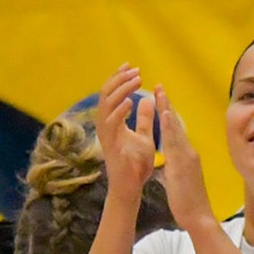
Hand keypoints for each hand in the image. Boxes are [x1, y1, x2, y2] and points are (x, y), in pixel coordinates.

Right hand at [95, 66, 156, 192]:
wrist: (132, 188)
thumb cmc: (136, 165)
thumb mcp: (144, 136)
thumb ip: (144, 119)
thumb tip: (147, 99)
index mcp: (113, 122)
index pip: (111, 94)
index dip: (119, 78)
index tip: (131, 66)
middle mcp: (106, 126)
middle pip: (106, 94)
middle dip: (119, 79)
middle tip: (135, 70)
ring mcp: (106, 135)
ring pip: (107, 105)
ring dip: (121, 91)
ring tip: (135, 81)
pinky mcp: (110, 146)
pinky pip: (111, 124)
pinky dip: (120, 111)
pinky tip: (130, 102)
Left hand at [153, 87, 214, 230]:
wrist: (199, 216)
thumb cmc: (188, 202)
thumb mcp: (176, 182)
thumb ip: (170, 171)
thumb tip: (163, 168)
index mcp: (186, 156)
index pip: (175, 131)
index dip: (167, 114)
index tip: (161, 99)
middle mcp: (188, 152)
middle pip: (176, 124)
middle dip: (167, 104)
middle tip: (159, 86)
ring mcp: (187, 156)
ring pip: (175, 128)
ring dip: (167, 109)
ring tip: (160, 92)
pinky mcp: (184, 163)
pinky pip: (174, 141)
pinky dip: (168, 126)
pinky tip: (162, 113)